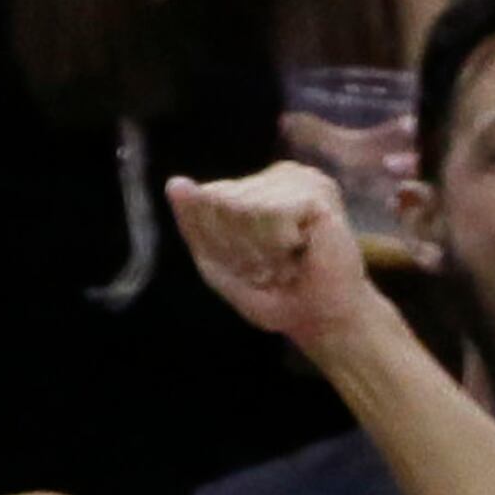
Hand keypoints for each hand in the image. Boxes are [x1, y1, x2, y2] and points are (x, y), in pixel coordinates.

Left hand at [170, 157, 378, 353]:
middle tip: (273, 267)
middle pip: (225, 202)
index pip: (210, 199)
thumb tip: (173, 184)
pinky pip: (272, 212)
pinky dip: (280, 243)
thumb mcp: (218, 263)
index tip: (250, 267)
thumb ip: (195, 224)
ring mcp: (300, 178)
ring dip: (262, 248)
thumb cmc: (275, 294)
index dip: (220, 241)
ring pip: (246, 206)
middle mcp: (278, 174)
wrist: (322, 320)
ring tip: (287, 260)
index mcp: (255, 186)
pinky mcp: (318, 192)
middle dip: (241, 247)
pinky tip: (302, 249)